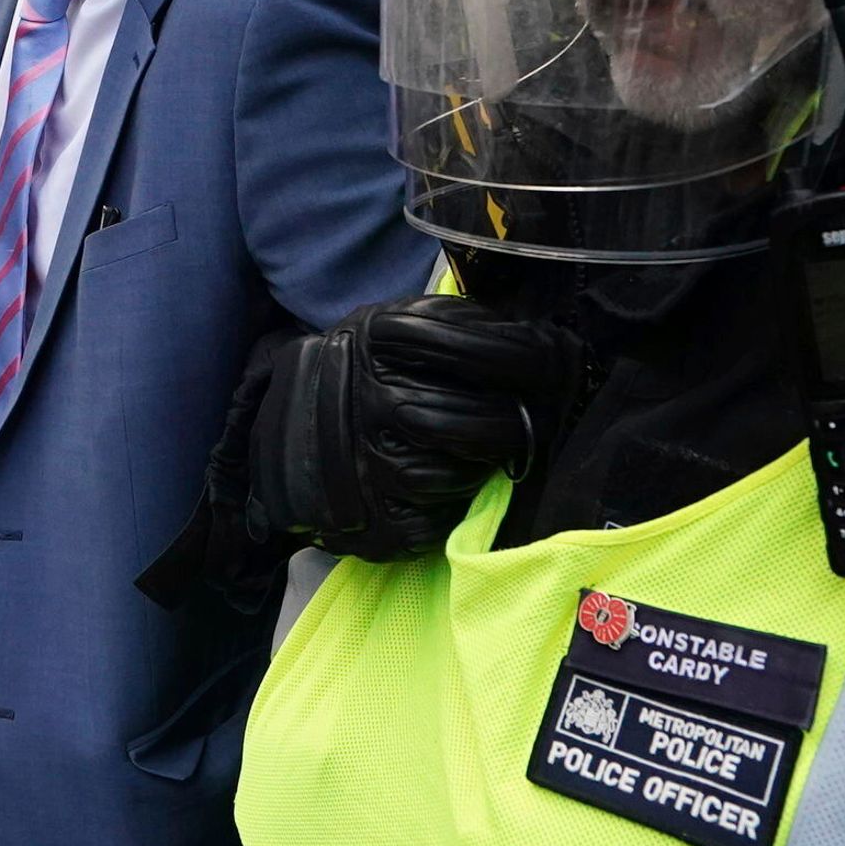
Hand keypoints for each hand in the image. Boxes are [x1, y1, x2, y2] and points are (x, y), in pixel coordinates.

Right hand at [248, 296, 583, 561]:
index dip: (531, 357)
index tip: (554, 358)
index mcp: (382, 341)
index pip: (481, 350)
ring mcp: (369, 464)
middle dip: (517, 423)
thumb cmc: (364, 369)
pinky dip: (455, 505)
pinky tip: (448, 485)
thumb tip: (540, 340)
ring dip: (483, 465)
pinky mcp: (374, 520)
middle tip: (532, 418)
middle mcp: (373, 399)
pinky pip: (440, 520)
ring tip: (481, 452)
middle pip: (477, 420)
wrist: (290, 430)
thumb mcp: (395, 325)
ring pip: (459, 474)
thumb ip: (460, 325)